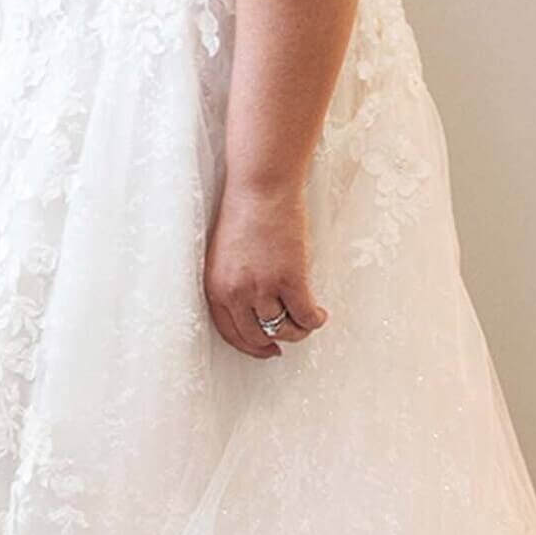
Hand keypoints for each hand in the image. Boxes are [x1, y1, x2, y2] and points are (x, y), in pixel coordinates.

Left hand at [204, 182, 329, 359]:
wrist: (261, 186)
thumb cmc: (244, 210)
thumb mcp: (224, 254)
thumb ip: (232, 281)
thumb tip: (252, 305)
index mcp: (215, 287)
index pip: (229, 333)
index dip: (250, 345)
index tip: (266, 347)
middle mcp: (235, 293)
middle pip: (256, 337)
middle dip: (274, 342)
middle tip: (289, 337)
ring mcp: (262, 288)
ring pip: (282, 330)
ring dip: (297, 330)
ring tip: (307, 319)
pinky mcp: (289, 279)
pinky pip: (305, 316)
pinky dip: (315, 320)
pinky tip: (320, 314)